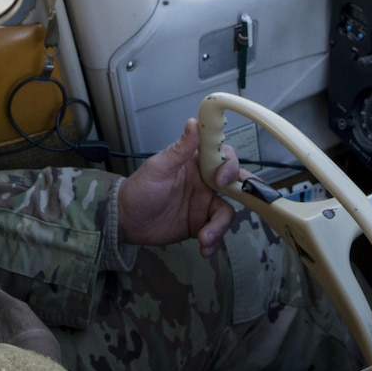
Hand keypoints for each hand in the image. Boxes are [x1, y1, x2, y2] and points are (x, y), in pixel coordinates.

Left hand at [118, 118, 243, 256]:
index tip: (220, 180)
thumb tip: (193, 122)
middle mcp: (205, 182)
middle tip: (236, 206)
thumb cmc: (139, 189)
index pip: (224, 157)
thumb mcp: (158, 168)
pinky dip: (213, 241)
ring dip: (220, 227)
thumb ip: (179, 149)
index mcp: (196, 163)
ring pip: (226, 212)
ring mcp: (204, 204)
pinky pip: (216, 231)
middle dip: (245, 195)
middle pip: (235, 184)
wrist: (126, 221)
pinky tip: (203, 248)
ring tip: (204, 238)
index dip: (229, 166)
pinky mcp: (200, 224)